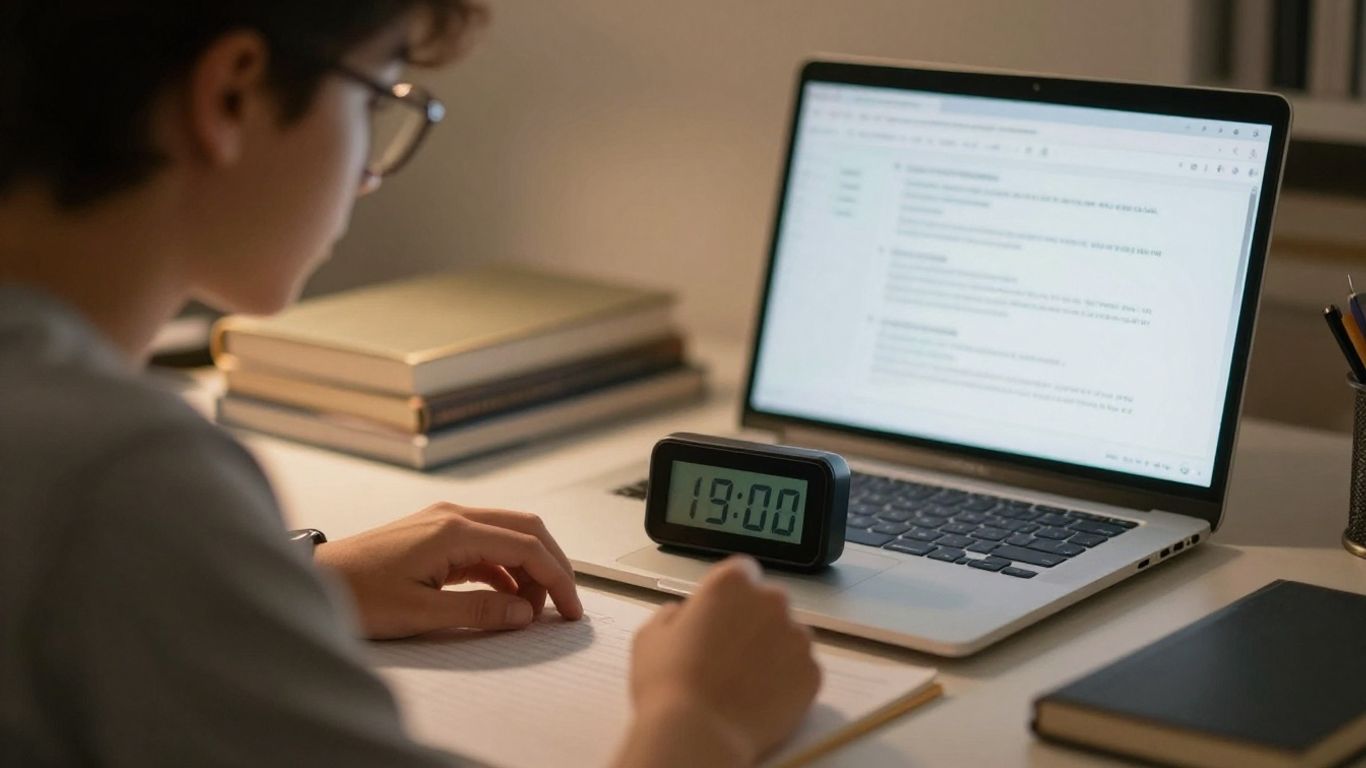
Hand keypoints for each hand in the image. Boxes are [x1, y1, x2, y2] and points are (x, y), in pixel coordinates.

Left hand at [314, 502, 582, 638]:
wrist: (313, 579)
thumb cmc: (355, 592)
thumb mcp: (420, 612)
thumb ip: (479, 610)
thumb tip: (524, 612)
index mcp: (453, 530)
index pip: (526, 546)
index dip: (556, 578)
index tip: (570, 609)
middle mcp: (453, 516)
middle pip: (526, 529)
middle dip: (552, 565)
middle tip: (564, 604)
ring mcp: (444, 522)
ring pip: (508, 535)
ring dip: (528, 568)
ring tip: (530, 609)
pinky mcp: (435, 535)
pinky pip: (486, 546)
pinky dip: (504, 569)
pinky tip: (505, 597)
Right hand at [616, 557, 820, 766]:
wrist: (698, 733)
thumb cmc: (667, 681)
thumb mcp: (651, 636)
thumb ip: (673, 615)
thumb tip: (683, 614)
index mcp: (732, 583)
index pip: (742, 573)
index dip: (730, 596)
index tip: (719, 618)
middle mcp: (771, 601)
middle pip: (768, 604)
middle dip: (754, 621)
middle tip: (730, 653)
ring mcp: (797, 638)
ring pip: (788, 636)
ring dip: (773, 650)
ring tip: (746, 681)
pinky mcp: (813, 673)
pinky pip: (800, 670)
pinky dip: (787, 681)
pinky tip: (761, 698)